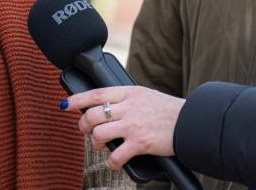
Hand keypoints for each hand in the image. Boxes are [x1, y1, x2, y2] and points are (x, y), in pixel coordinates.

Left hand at [63, 86, 184, 169]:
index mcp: (129, 93)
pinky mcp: (140, 143)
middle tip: (86, 131)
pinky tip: (114, 162)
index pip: (97, 93)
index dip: (78, 99)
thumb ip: (126, 99)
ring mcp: (133, 125)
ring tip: (102, 146)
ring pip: (99, 134)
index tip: (66, 104)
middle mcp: (128, 107)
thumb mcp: (145, 95)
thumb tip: (106, 107)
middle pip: (93, 115)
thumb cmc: (168, 110)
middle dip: (83, 125)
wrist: (190, 122)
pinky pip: (116, 155)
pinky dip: (111, 162)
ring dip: (96, 144)